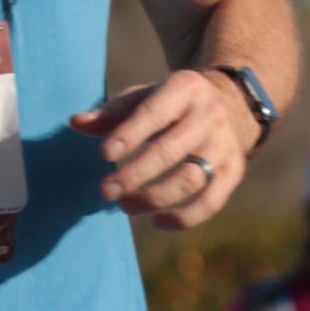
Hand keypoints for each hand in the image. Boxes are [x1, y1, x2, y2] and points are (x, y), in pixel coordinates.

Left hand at [69, 69, 249, 230]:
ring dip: (154, 198)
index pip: (155, 113)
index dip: (130, 135)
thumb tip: (75, 124)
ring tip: (125, 206)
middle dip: (135, 175)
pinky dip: (184, 218)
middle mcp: (210, 114)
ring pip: (191, 180)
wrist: (227, 104)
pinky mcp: (234, 170)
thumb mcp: (143, 98)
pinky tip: (157, 223)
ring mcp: (226, 144)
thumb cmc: (170, 104)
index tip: (104, 155)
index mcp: (185, 87)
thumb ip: (111, 113)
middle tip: (106, 192)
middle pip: (171, 151)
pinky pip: (212, 202)